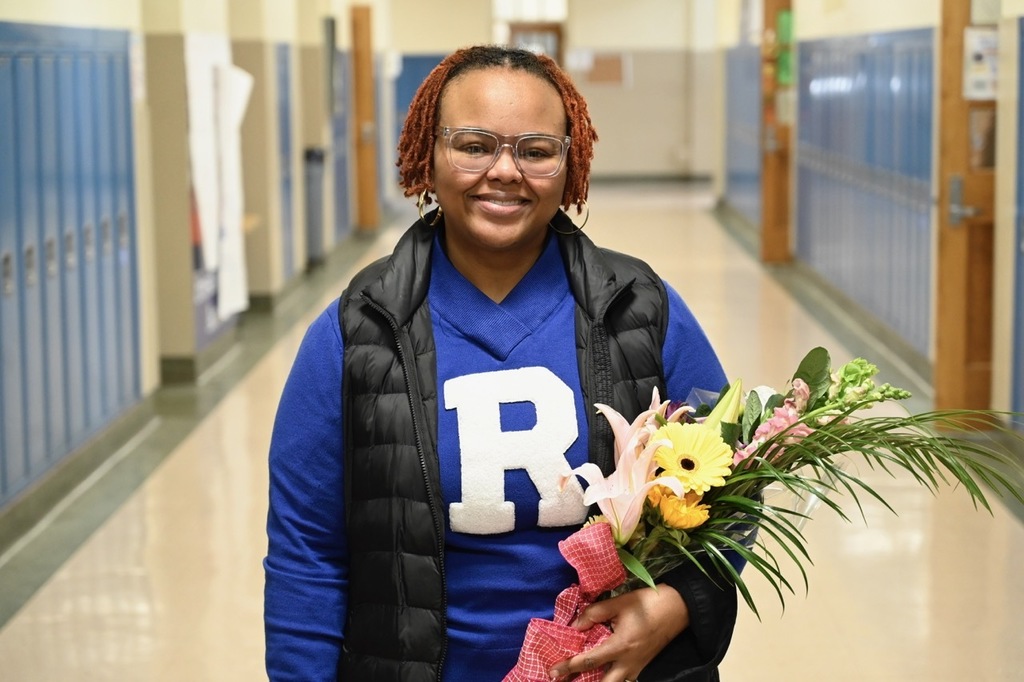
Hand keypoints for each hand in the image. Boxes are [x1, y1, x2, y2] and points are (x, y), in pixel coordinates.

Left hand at [547, 583, 689, 681]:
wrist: (678, 609)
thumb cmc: (648, 604)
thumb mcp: (619, 603)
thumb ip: (594, 613)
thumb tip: (575, 625)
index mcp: (620, 647)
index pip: (588, 661)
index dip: (568, 666)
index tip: (552, 671)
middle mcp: (628, 663)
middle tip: (564, 680)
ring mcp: (637, 667)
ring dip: (597, 681)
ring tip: (580, 677)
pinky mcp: (642, 665)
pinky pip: (623, 678)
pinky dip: (609, 677)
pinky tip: (601, 670)